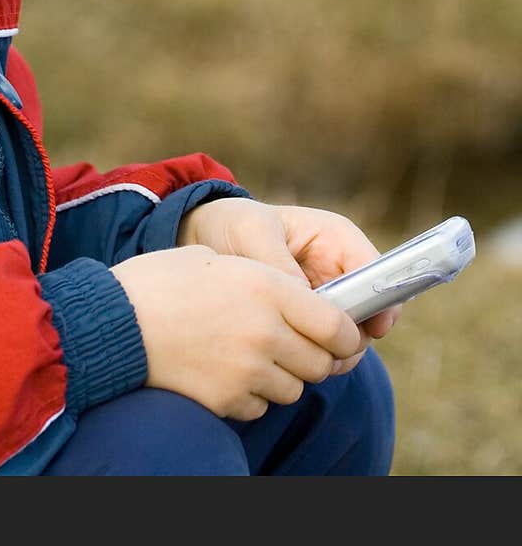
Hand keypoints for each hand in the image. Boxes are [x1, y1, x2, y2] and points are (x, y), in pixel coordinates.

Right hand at [111, 244, 364, 420]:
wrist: (113, 321)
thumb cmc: (162, 280)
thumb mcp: (219, 260)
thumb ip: (266, 281)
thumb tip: (302, 302)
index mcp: (268, 288)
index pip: (338, 326)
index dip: (347, 335)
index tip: (342, 336)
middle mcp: (266, 332)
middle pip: (321, 364)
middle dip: (314, 358)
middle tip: (294, 346)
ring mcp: (248, 371)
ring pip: (294, 389)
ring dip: (282, 376)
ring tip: (250, 355)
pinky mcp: (228, 401)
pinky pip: (261, 406)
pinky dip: (252, 395)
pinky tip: (226, 372)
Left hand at [177, 198, 401, 349]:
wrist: (207, 241)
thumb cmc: (233, 225)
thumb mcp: (251, 232)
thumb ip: (279, 264)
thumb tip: (305, 303)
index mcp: (335, 238)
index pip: (376, 271)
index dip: (381, 301)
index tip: (370, 330)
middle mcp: (339, 269)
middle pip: (370, 312)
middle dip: (352, 337)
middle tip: (325, 356)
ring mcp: (327, 298)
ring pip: (350, 336)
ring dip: (332, 353)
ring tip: (300, 359)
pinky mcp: (309, 322)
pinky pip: (325, 346)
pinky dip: (314, 357)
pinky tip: (289, 362)